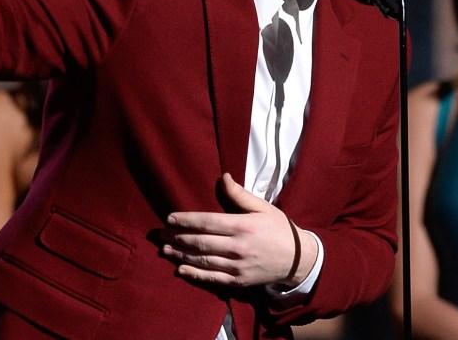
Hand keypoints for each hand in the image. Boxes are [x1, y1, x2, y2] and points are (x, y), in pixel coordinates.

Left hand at [161, 173, 316, 287]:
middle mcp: (238, 247)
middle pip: (200, 242)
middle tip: (160, 234)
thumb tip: (223, 177)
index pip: (207, 222)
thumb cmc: (279, 229)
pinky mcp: (238, 281)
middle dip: (177, 237)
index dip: (185, 220)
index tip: (169, 218)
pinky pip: (212, 278)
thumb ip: (240, 194)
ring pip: (203, 260)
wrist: (298, 258)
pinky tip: (180, 269)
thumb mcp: (263, 207)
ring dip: (181, 255)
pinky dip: (195, 274)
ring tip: (165, 249)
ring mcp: (237, 266)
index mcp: (243, 226)